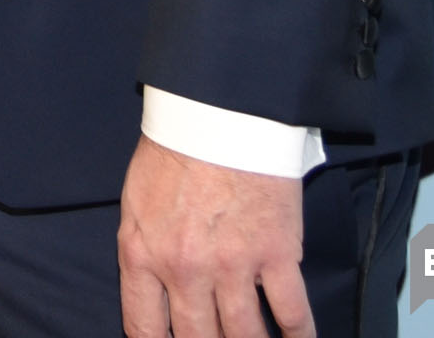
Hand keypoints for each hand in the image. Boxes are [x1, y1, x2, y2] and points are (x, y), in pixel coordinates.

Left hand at [118, 134, 312, 336]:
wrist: (217, 116)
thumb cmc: (173, 153)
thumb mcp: (135, 205)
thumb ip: (142, 251)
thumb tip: (153, 292)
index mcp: (142, 255)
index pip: (143, 327)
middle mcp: (184, 271)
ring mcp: (232, 267)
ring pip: (244, 335)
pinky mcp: (276, 255)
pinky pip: (291, 312)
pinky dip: (298, 336)